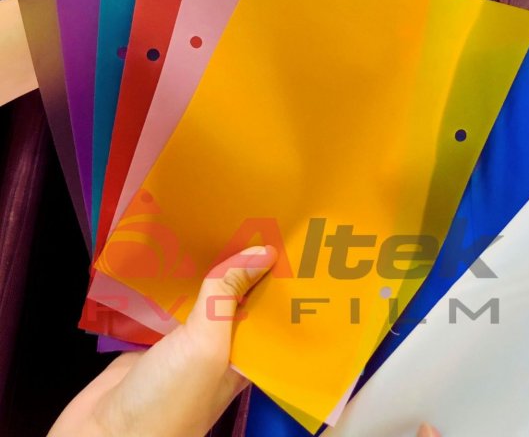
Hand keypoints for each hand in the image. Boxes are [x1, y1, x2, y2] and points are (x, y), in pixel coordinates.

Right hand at [49, 246, 276, 436]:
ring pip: (200, 300)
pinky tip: (174, 252)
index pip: (270, 312)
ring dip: (205, 271)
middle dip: (241, 266)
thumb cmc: (170, 398)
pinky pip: (166, 305)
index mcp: (246, 357)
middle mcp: (220, 350)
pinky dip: (168, 283)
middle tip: (253, 219)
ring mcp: (184, 346)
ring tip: (218, 224)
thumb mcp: (207, 345)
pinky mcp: (151, 342)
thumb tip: (263, 252)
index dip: (278, 279)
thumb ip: (227, 296)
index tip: (289, 240)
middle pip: (236, 301)